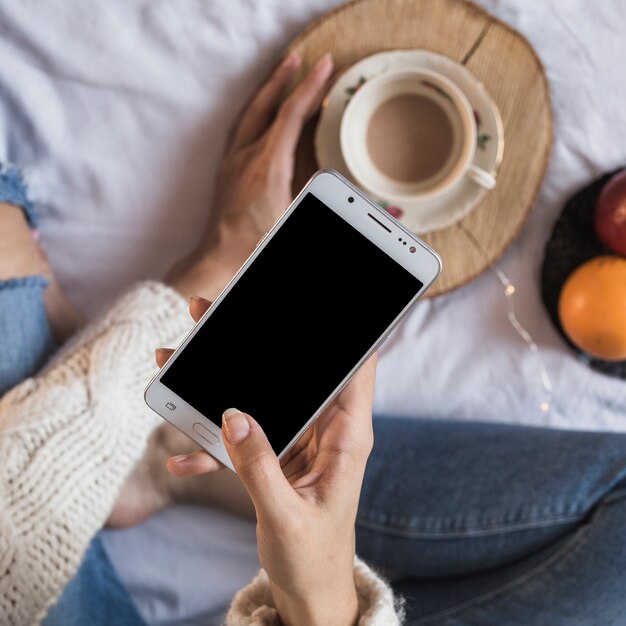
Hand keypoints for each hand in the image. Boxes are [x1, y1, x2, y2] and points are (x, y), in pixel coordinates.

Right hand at [156, 296, 377, 625]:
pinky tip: (182, 452)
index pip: (356, 367)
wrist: (309, 591)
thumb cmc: (313, 558)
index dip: (348, 329)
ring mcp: (302, 439)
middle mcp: (327, 430)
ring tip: (183, 357)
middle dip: (261, 341)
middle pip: (298, 371)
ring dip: (227, 380)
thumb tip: (232, 416)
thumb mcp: (285, 516)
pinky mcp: (279, 453)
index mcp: (347, 437)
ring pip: (267, 394)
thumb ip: (258, 466)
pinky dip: (216, 438)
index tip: (323, 297)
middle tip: (219, 313)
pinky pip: (247, 433)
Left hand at [168, 52, 333, 298]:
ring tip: (279, 78)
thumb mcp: (292, 220)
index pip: (291, 115)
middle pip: (266, 105)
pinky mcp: (226, 172)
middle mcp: (246, 157)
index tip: (324, 66)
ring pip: (250, 115)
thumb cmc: (253, 246)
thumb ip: (316, 199)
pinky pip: (241, 130)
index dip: (310, 88)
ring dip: (267, 93)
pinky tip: (259, 117)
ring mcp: (233, 162)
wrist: (218, 260)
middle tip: (298, 59)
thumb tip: (334, 185)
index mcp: (268, 166)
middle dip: (284, 78)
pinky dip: (255, 113)